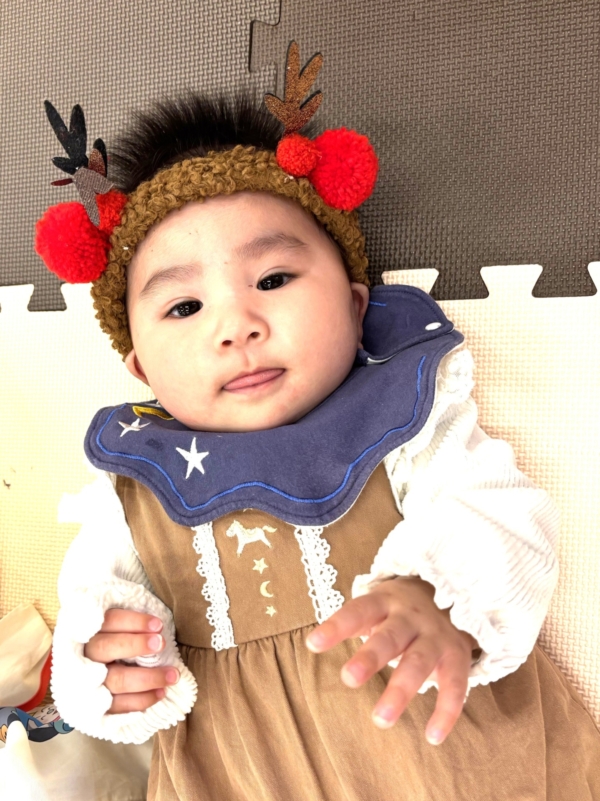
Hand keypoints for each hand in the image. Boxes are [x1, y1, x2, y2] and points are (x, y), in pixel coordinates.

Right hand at [84, 608, 179, 712]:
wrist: (88, 684)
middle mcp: (85, 656)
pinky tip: (160, 693)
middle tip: (162, 644)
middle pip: (106, 648)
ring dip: (148, 678)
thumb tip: (156, 627)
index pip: (109, 621)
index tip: (158, 625)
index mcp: (89, 632)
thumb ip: (129, 627)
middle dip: (136, 645)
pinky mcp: (94, 707)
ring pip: (116, 680)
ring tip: (172, 675)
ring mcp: (87, 683)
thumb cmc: (115, 647)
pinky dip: (141, 700)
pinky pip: (118, 705)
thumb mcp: (116, 631)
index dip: (134, 622)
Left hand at [305, 577, 478, 744]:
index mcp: (385, 602)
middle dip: (370, 657)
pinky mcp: (457, 656)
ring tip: (381, 720)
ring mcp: (435, 636)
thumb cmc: (399, 610)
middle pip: (389, 637)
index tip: (313, 644)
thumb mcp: (379, 606)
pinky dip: (446, 711)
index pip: (358, 611)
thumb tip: (315, 644)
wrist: (452, 595)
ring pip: (418, 663)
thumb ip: (356, 623)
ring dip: (400, 691)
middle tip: (348, 678)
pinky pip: (455, 685)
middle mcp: (410, 617)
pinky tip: (432, 737)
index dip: (336, 627)